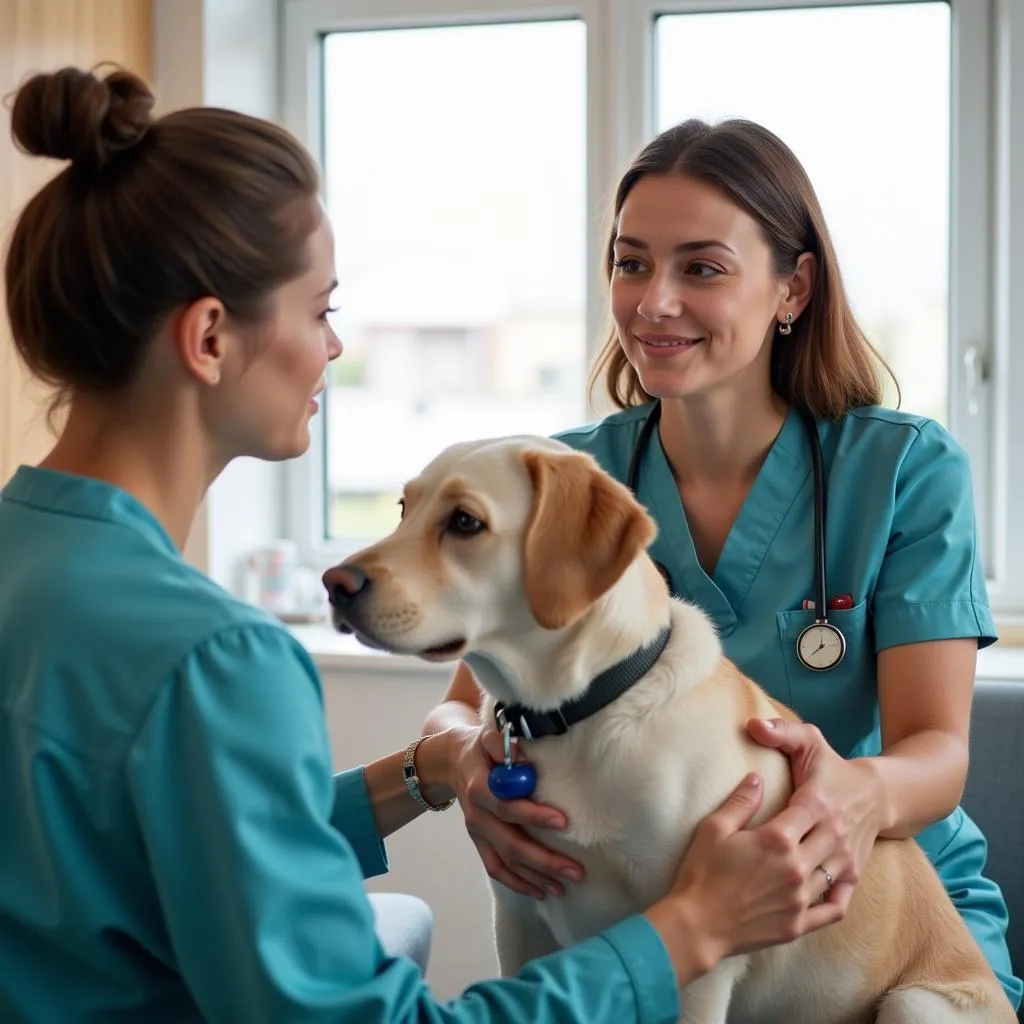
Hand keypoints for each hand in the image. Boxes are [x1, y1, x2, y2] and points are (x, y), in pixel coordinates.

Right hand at [445, 725, 583, 899]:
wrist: (451, 761)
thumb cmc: (480, 747)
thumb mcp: (488, 736)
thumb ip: (502, 743)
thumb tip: (520, 753)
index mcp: (480, 787)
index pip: (506, 806)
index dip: (533, 816)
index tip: (562, 822)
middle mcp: (477, 815)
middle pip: (509, 843)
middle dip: (544, 860)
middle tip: (575, 870)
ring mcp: (477, 833)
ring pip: (505, 862)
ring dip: (534, 877)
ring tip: (563, 888)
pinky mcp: (479, 842)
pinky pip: (495, 869)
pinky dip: (517, 883)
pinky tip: (540, 892)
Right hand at [647, 773, 845, 985]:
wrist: (698, 925)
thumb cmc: (702, 873)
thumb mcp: (714, 828)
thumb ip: (741, 802)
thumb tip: (757, 778)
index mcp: (777, 839)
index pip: (809, 808)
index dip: (811, 797)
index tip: (808, 793)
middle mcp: (797, 867)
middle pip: (828, 836)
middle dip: (828, 823)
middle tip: (822, 817)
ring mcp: (801, 899)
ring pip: (833, 871)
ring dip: (833, 855)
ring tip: (827, 845)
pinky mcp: (800, 924)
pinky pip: (833, 909)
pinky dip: (839, 895)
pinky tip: (835, 883)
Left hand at [746, 718, 884, 910]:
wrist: (877, 795)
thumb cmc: (832, 768)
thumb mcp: (809, 742)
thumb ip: (781, 732)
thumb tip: (751, 725)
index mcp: (817, 804)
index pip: (784, 826)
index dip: (758, 837)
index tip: (729, 844)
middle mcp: (833, 836)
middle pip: (795, 860)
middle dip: (765, 872)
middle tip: (730, 878)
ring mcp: (845, 860)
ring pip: (812, 886)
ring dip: (783, 894)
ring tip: (750, 897)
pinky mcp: (853, 877)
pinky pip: (834, 903)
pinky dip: (813, 910)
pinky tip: (784, 912)